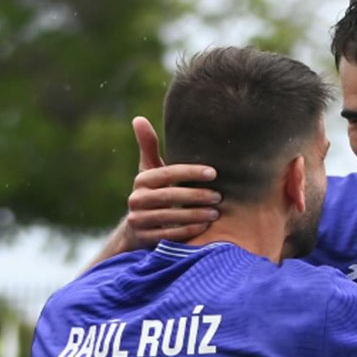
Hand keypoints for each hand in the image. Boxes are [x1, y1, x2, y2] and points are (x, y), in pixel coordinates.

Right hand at [119, 116, 221, 250]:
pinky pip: (168, 235)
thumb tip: (138, 118)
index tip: (214, 172)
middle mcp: (137, 200)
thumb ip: (148, 146)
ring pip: (169, 217)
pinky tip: (204, 228)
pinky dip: (187, 232)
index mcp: (142, 181)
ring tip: (216, 213)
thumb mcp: (149, 171)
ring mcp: (139, 220)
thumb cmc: (152, 194)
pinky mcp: (144, 239)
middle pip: (169, 196)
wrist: (137, 229)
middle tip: (219, 196)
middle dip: (196, 196)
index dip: (190, 172)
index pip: (167, 173)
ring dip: (194, 215)